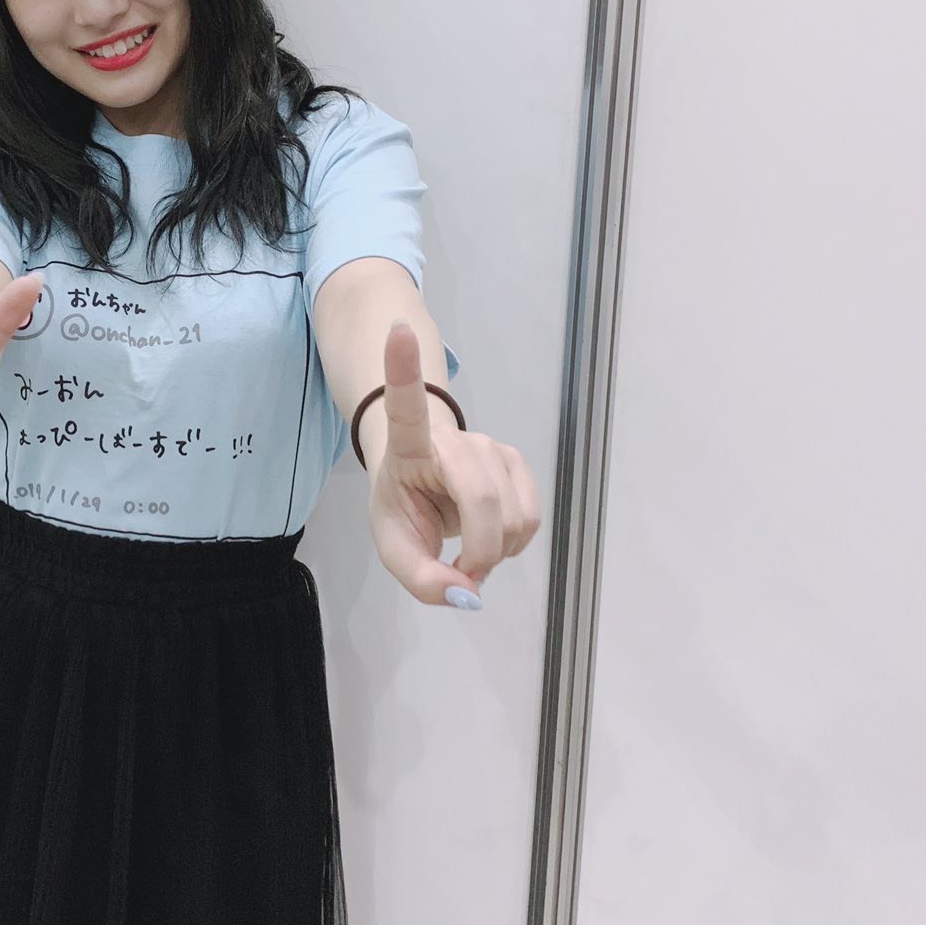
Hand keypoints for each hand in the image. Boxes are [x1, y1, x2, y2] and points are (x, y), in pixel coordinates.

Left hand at [365, 320, 540, 609]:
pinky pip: (530, 519)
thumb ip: (423, 581)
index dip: (402, 370)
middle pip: (483, 499)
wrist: (423, 482)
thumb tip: (467, 595)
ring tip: (468, 548)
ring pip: (513, 516)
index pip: (405, 404)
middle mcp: (454, 439)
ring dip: (495, 551)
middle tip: (459, 572)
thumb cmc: (404, 505)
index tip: (396, 328)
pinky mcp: (515, 461)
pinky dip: (512, 544)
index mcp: (408, 443)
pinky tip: (490, 537)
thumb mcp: (396, 548)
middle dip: (478, 551)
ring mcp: (490, 447)